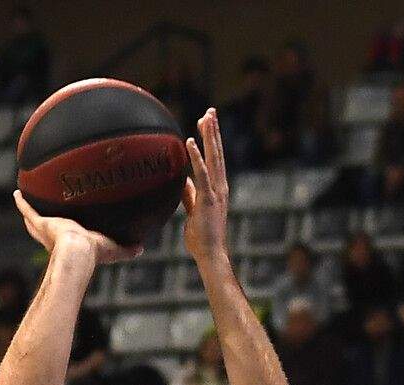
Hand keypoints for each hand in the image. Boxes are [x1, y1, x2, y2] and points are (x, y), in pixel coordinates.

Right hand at [12, 191, 140, 265]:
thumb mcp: (113, 249)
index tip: (61, 228)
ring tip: (24, 200)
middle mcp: (55, 237)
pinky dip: (22, 203)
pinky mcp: (42, 223)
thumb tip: (141, 248)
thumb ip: (127, 249)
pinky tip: (17, 193)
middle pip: (45, 228)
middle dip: (40, 223)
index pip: (64, 237)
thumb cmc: (94, 254)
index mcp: (70, 243)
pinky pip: (28, 210)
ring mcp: (47, 229)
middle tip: (35, 216)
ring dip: (29, 212)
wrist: (79, 252)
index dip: (62, 233)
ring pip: (34, 219)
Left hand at [181, 108, 230, 263]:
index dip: (211, 140)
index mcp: (217, 189)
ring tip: (206, 117)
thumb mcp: (193, 210)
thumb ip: (189, 194)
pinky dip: (197, 157)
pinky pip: (202, 174)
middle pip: (217, 153)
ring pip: (214, 158)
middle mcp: (220, 187)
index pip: (214, 159)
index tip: (206, 123)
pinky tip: (191, 141)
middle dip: (214, 131)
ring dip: (210, 136)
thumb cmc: (201, 237)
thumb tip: (183, 181)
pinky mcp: (209, 199)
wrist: (210, 254)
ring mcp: (216, 192)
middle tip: (211, 111)